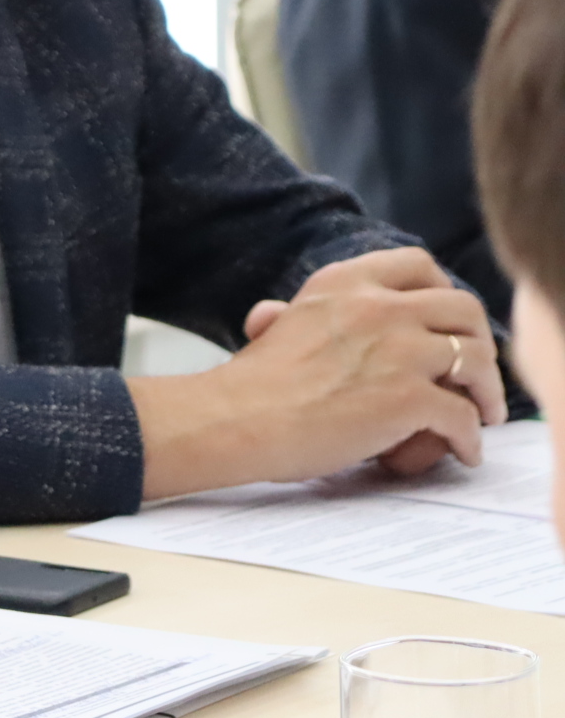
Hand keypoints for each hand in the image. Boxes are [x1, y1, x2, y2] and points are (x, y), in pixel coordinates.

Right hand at [129, 248, 502, 497]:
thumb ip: (293, 315)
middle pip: (464, 308)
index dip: (443, 293)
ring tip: (480, 414)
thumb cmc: (248, 386)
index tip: (445, 323)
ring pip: (477, 360)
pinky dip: (469, 439)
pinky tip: (462, 451)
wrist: (232, 420)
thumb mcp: (273, 328)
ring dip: (485, 392)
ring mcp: (399, 350)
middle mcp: (378, 306)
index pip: (420, 266)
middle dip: (478, 341)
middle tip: (474, 373)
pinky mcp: (409, 398)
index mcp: (344, 283)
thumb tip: (271, 313)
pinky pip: (463, 417)